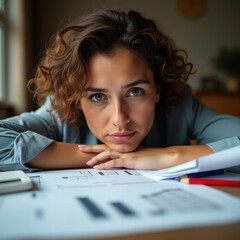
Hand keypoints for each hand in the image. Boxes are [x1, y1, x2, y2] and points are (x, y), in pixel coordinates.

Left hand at [78, 144, 213, 169]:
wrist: (164, 157)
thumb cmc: (152, 158)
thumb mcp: (138, 158)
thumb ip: (129, 158)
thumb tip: (122, 162)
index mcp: (125, 149)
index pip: (108, 147)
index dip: (97, 147)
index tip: (88, 147)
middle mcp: (124, 150)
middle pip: (104, 147)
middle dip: (91, 148)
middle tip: (80, 147)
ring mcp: (127, 154)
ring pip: (108, 154)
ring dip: (96, 157)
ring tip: (86, 161)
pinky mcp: (131, 161)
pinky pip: (115, 162)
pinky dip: (106, 165)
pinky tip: (98, 167)